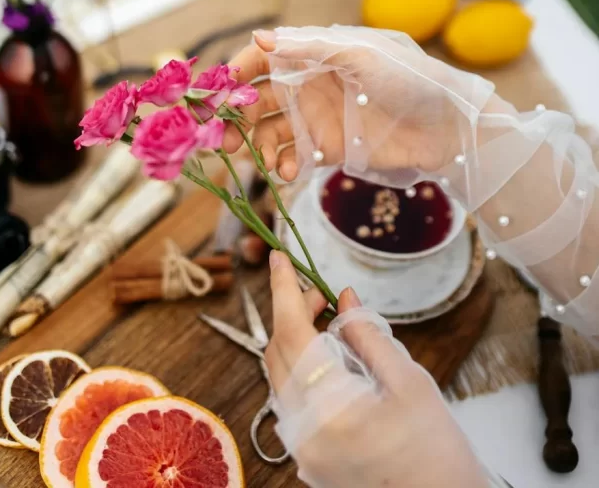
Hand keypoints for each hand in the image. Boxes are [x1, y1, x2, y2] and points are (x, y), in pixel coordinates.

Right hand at [225, 26, 495, 180]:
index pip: (261, 60)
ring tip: (256, 161)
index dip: (234, 75)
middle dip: (234, 117)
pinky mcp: (328, 150)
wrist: (449, 129)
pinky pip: (291, 157)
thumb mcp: (361, 56)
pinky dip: (281, 166)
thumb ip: (310, 49)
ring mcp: (316, 119)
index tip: (214, 96)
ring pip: (267, 130)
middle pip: (256, 98)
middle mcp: (308, 85)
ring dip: (253, 145)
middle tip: (219, 139)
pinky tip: (286, 174)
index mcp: (313, 56)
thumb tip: (259, 37)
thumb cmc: (410, 80)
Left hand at [266, 253, 488, 487]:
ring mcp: (302, 449)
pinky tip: (332, 360)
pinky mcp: (308, 458)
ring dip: (297, 341)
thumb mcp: (409, 381)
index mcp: (329, 409)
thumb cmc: (437, 449)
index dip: (283, 290)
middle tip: (322, 294)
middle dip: (294, 314)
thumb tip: (342, 296)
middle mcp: (304, 432)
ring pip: (281, 376)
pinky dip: (304, 370)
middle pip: (278, 354)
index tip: (278, 257)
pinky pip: (292, 400)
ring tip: (329, 323)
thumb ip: (368, 334)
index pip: (291, 334)